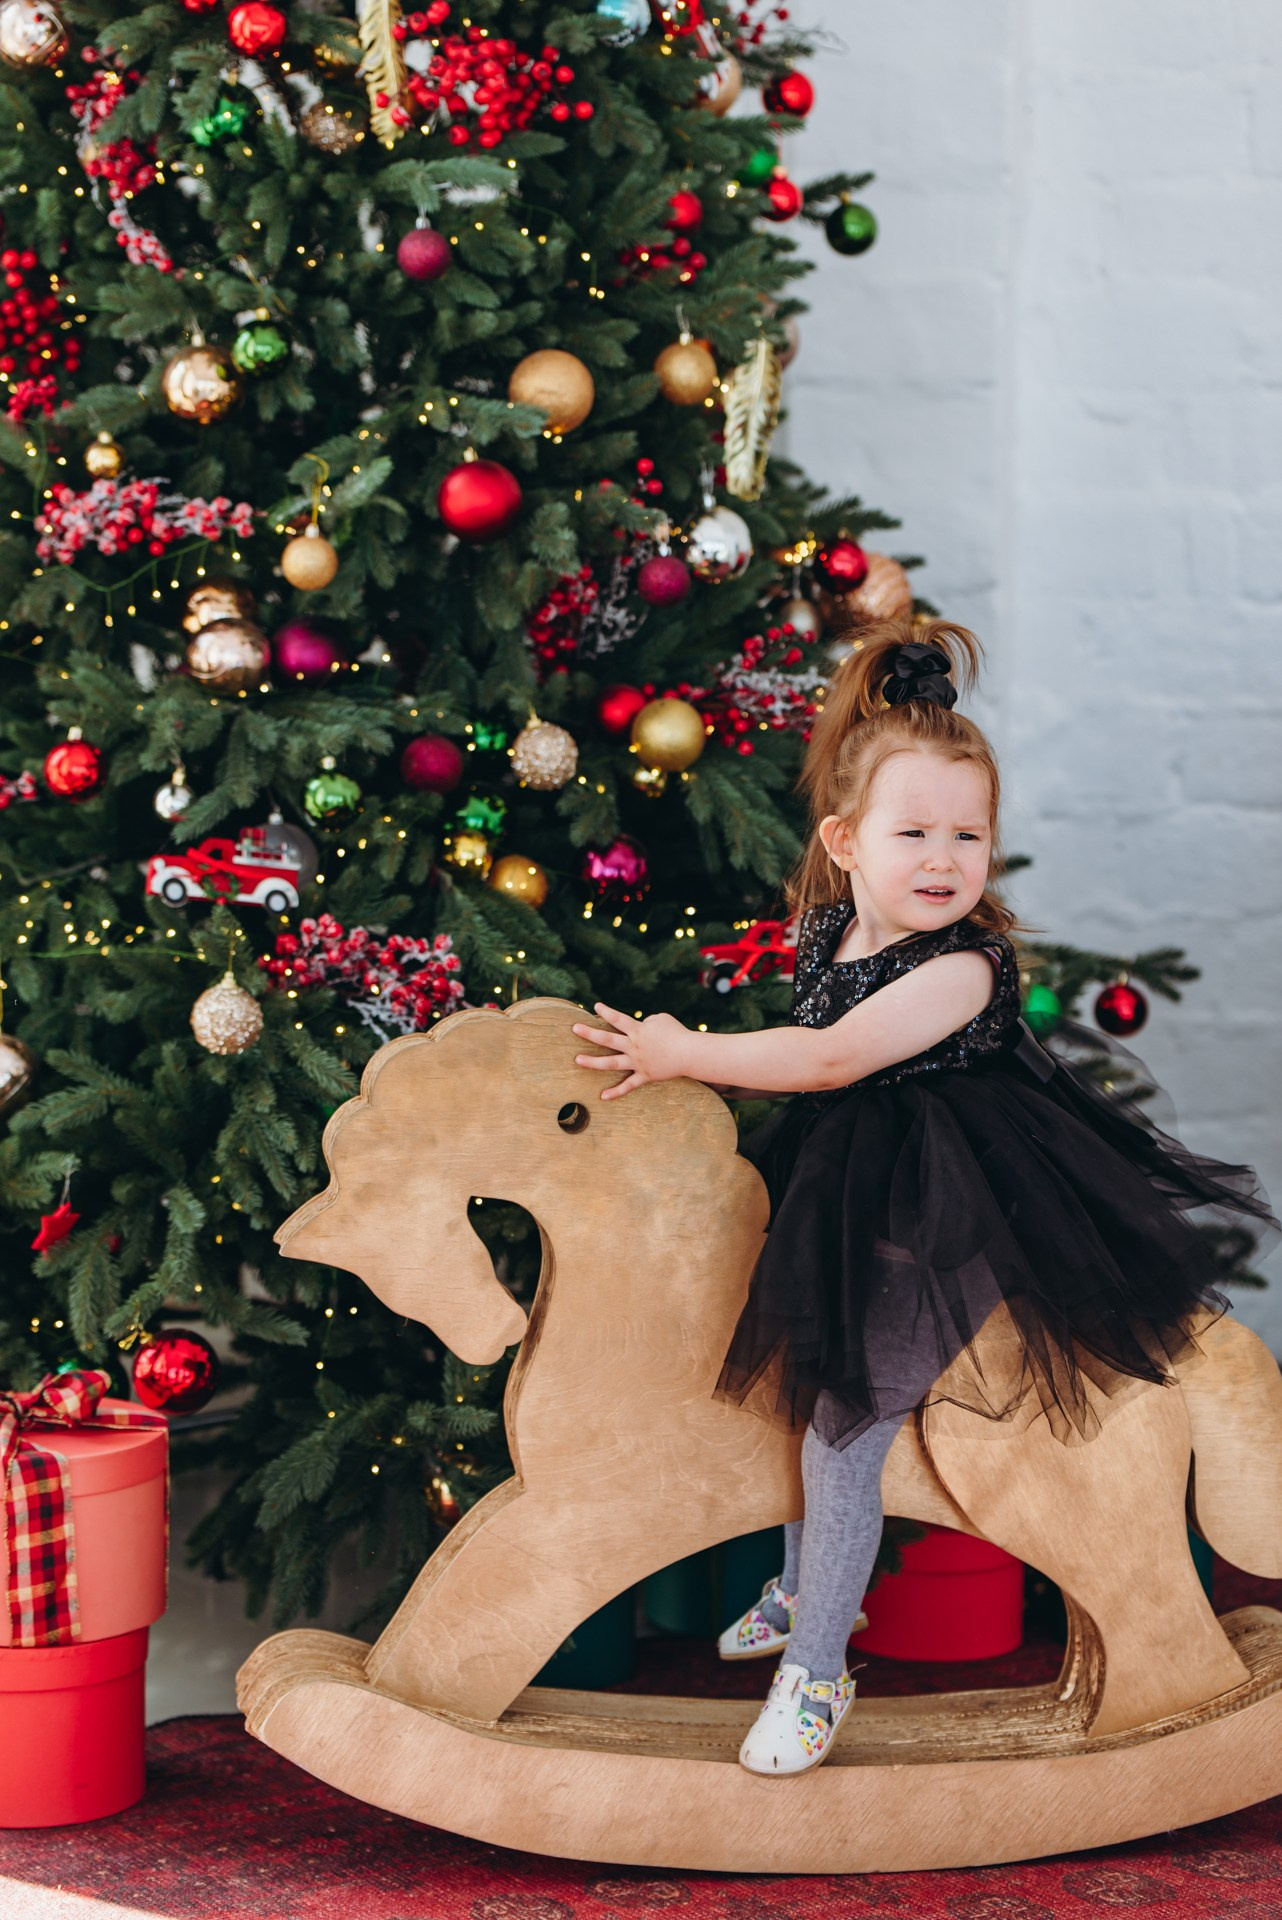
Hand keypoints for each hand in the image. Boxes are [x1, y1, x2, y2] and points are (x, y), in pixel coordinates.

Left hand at [571, 1003, 689, 1099]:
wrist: (689, 1053)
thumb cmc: (677, 1032)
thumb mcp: (661, 1019)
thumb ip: (647, 1021)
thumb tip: (641, 1026)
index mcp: (638, 1030)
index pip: (618, 1019)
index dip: (607, 1012)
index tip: (596, 1006)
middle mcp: (634, 1046)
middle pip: (608, 1038)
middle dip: (589, 1033)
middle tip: (574, 1028)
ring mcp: (637, 1062)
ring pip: (611, 1062)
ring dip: (593, 1062)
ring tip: (578, 1060)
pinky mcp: (644, 1075)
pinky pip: (628, 1085)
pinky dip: (616, 1092)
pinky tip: (602, 1096)